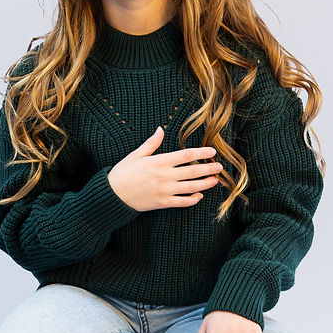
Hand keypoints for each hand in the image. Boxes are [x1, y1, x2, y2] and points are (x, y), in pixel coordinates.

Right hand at [108, 127, 224, 211]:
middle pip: (193, 171)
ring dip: (205, 184)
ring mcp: (165, 190)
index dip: (201, 153)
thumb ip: (152, 143)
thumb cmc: (123, 173)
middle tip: (220, 167)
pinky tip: (199, 196)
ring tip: (215, 180)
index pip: (186, 155)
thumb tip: (160, 129)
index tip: (212, 152)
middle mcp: (164, 176)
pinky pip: (182, 202)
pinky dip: (193, 199)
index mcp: (159, 161)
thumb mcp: (136, 155)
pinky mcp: (162, 203)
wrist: (112, 195)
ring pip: (191, 187)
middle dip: (208, 168)